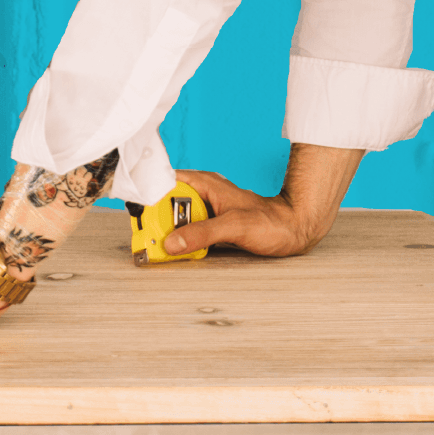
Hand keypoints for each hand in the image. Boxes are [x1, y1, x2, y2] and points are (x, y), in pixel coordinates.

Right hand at [163, 168, 323, 257]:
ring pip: (176, 218)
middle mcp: (202, 194)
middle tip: (149, 238)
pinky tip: (181, 252)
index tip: (138, 215)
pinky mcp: (212, 225)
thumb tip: (172, 242)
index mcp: (204, 184)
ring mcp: (207, 210)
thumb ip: (202, 233)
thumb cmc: (272, 222)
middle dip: (156, 221)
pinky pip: (189, 231)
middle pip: (166, 203)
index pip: (165, 182)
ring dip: (168, 233)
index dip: (148, 196)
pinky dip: (182, 241)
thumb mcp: (234, 227)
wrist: (295, 230)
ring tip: (163, 248)